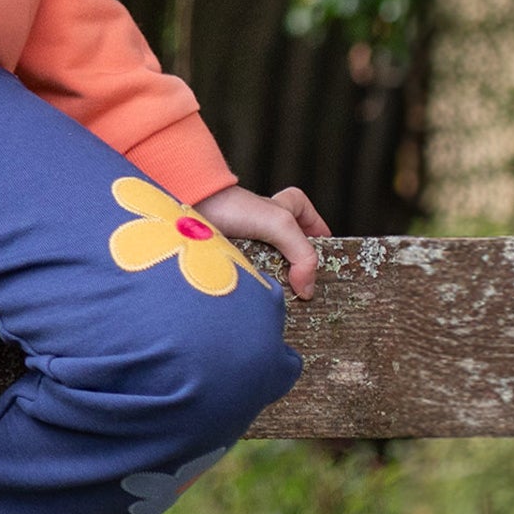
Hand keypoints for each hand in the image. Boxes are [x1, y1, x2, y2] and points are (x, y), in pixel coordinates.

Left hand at [194, 183, 329, 299]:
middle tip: (307, 293)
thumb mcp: (279, 224)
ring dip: (277, 285)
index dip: (320, 238)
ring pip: (272, 270)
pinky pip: (251, 280)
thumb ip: (302, 254)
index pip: (311, 222)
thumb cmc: (231, 207)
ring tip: (286, 306)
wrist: (185, 212)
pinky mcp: (231, 261)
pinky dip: (255, 290)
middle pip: (293, 252)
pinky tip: (258, 301)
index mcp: (282, 210)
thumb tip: (307, 290)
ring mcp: (248, 245)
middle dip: (300, 271)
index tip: (328, 260)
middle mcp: (265, 227)